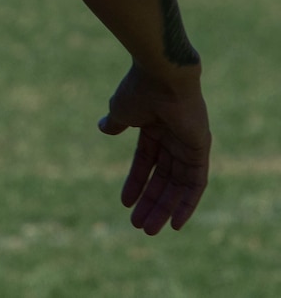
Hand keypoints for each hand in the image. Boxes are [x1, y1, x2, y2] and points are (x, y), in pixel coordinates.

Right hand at [100, 63, 209, 233]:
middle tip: (139, 226)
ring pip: (178, 186)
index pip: (146, 162)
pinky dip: (187, 204)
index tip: (124, 202)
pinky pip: (195, 184)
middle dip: (150, 202)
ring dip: (164, 208)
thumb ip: (116, 122)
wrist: (161, 75)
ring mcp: (188, 146)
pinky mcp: (200, 151)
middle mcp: (174, 139)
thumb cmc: (139, 89)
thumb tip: (104, 128)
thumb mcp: (121, 110)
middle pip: (163, 179)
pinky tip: (176, 222)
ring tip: (150, 229)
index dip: (135, 183)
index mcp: (154, 128)